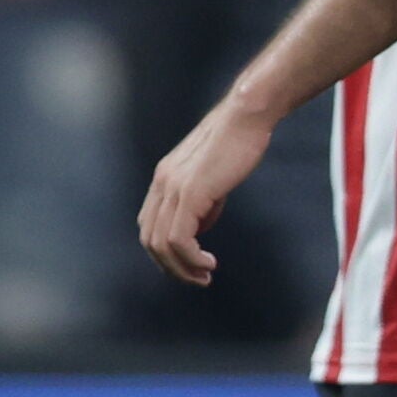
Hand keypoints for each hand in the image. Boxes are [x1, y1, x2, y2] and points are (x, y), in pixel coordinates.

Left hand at [137, 90, 276, 286]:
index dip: (165, 251)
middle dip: (171, 267)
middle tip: (197, 278)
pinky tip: (209, 262)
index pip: (150, 225)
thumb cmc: (238, 142)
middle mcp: (162, 183)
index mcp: (164, 178)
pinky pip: (179, 239)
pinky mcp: (190, 193)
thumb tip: (199, 229)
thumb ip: (203, 203)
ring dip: (182, 268)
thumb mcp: (214, 177)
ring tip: (205, 275)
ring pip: (162, 244)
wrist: (246, 117)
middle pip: (150, 240)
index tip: (190, 263)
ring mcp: (173, 188)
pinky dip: (191, 258)